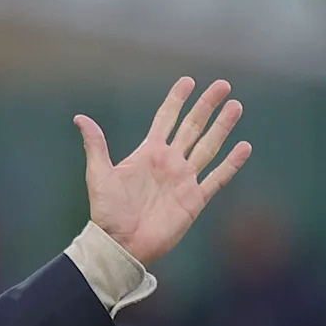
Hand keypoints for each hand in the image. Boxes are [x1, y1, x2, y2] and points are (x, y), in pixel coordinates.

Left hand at [74, 77, 250, 265]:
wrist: (120, 244)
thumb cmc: (107, 212)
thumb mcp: (99, 174)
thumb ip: (96, 145)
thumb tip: (80, 117)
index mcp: (147, 153)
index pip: (166, 119)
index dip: (176, 100)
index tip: (188, 81)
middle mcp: (169, 162)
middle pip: (192, 127)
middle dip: (207, 106)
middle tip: (223, 84)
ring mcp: (184, 180)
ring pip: (208, 146)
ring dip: (222, 127)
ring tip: (236, 106)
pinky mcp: (194, 199)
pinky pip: (217, 178)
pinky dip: (231, 163)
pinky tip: (244, 146)